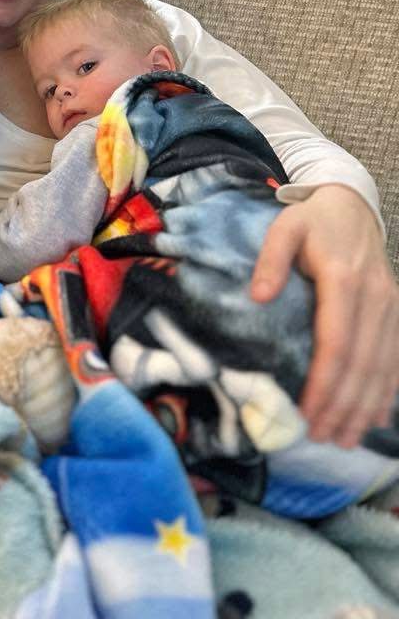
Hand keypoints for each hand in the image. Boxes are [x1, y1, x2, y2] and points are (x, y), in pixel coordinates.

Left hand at [251, 184, 398, 446]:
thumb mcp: (283, 228)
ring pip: (383, 366)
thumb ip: (270, 260)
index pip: (336, 343)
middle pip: (362, 363)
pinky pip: (397, 357)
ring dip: (366, 407)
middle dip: (344, 406)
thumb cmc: (311, 221)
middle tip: (324, 438)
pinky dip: (389, 391)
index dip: (324, 382)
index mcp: (344, 280)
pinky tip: (378, 418)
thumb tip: (257, 297)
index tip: (308, 413)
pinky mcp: (397, 311)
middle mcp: (375, 297)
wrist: (351, 203)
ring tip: (346, 439)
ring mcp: (391, 306)